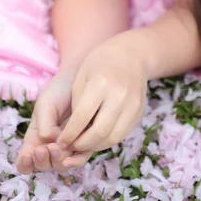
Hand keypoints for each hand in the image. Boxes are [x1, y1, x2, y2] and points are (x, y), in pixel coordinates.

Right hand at [16, 65, 81, 173]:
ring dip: (57, 162)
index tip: (28, 155)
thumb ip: (44, 125)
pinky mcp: (85, 143)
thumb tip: (51, 142)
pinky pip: (80, 159)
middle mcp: (50, 146)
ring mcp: (68, 146)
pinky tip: (72, 153)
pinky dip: (76, 160)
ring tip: (55, 147)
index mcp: (36, 139)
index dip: (25, 164)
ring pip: (61, 166)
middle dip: (42, 161)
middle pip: (44, 166)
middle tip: (43, 149)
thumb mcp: (45, 105)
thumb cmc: (58, 91)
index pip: (26, 162)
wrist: (79, 78)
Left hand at [55, 33, 148, 168]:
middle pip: (99, 132)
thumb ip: (77, 103)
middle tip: (71, 147)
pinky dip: (108, 140)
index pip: (82, 117)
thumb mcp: (82, 76)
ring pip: (113, 138)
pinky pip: (122, 134)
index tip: (60, 141)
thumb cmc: (100, 62)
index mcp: (100, 84)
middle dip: (82, 145)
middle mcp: (119, 96)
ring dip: (95, 146)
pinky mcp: (139, 112)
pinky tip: (97, 138)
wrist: (132, 54)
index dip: (70, 134)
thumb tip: (72, 132)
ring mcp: (132, 105)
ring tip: (83, 144)